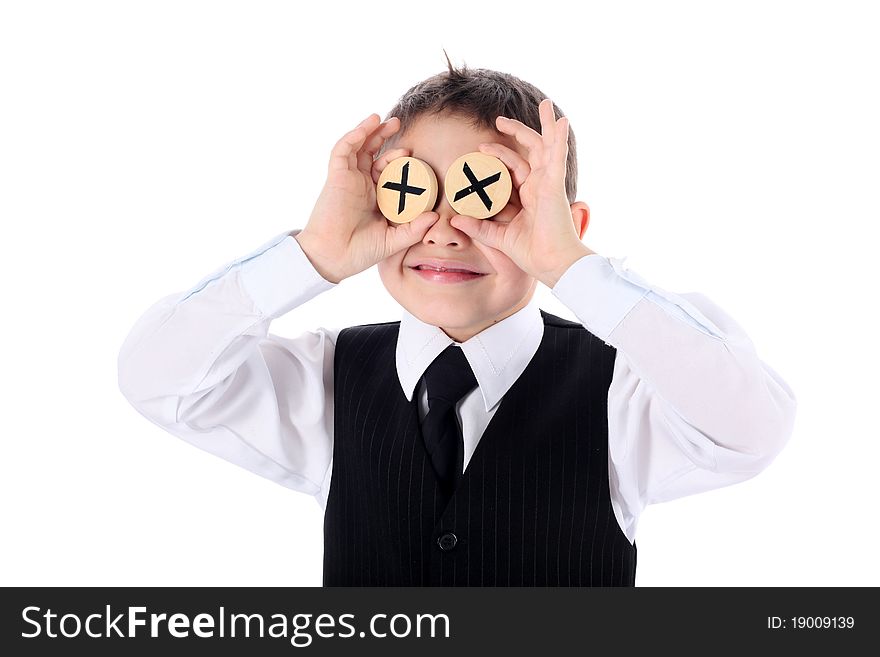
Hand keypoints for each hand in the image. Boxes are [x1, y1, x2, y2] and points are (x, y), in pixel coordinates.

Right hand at [296, 114, 439, 283]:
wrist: (334, 258)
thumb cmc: (360, 252)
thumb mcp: (393, 240)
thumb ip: (414, 229)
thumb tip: (436, 216)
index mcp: (374, 197)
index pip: (387, 171)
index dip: (399, 161)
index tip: (415, 157)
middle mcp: (361, 185)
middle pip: (372, 153)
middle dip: (384, 137)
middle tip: (400, 126)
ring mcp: (348, 179)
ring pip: (358, 147)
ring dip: (370, 131)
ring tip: (384, 119)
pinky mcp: (336, 177)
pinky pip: (343, 151)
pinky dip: (354, 135)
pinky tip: (367, 125)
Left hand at [449, 98, 594, 287]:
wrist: (550, 264)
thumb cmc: (532, 254)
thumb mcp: (498, 238)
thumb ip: (478, 227)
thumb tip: (454, 220)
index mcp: (529, 195)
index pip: (514, 168)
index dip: (499, 155)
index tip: (480, 150)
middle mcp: (540, 186)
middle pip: (531, 151)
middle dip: (517, 132)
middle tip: (499, 120)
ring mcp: (548, 184)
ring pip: (547, 147)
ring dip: (545, 125)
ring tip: (544, 104)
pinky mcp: (554, 186)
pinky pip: (558, 157)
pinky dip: (559, 138)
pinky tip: (559, 121)